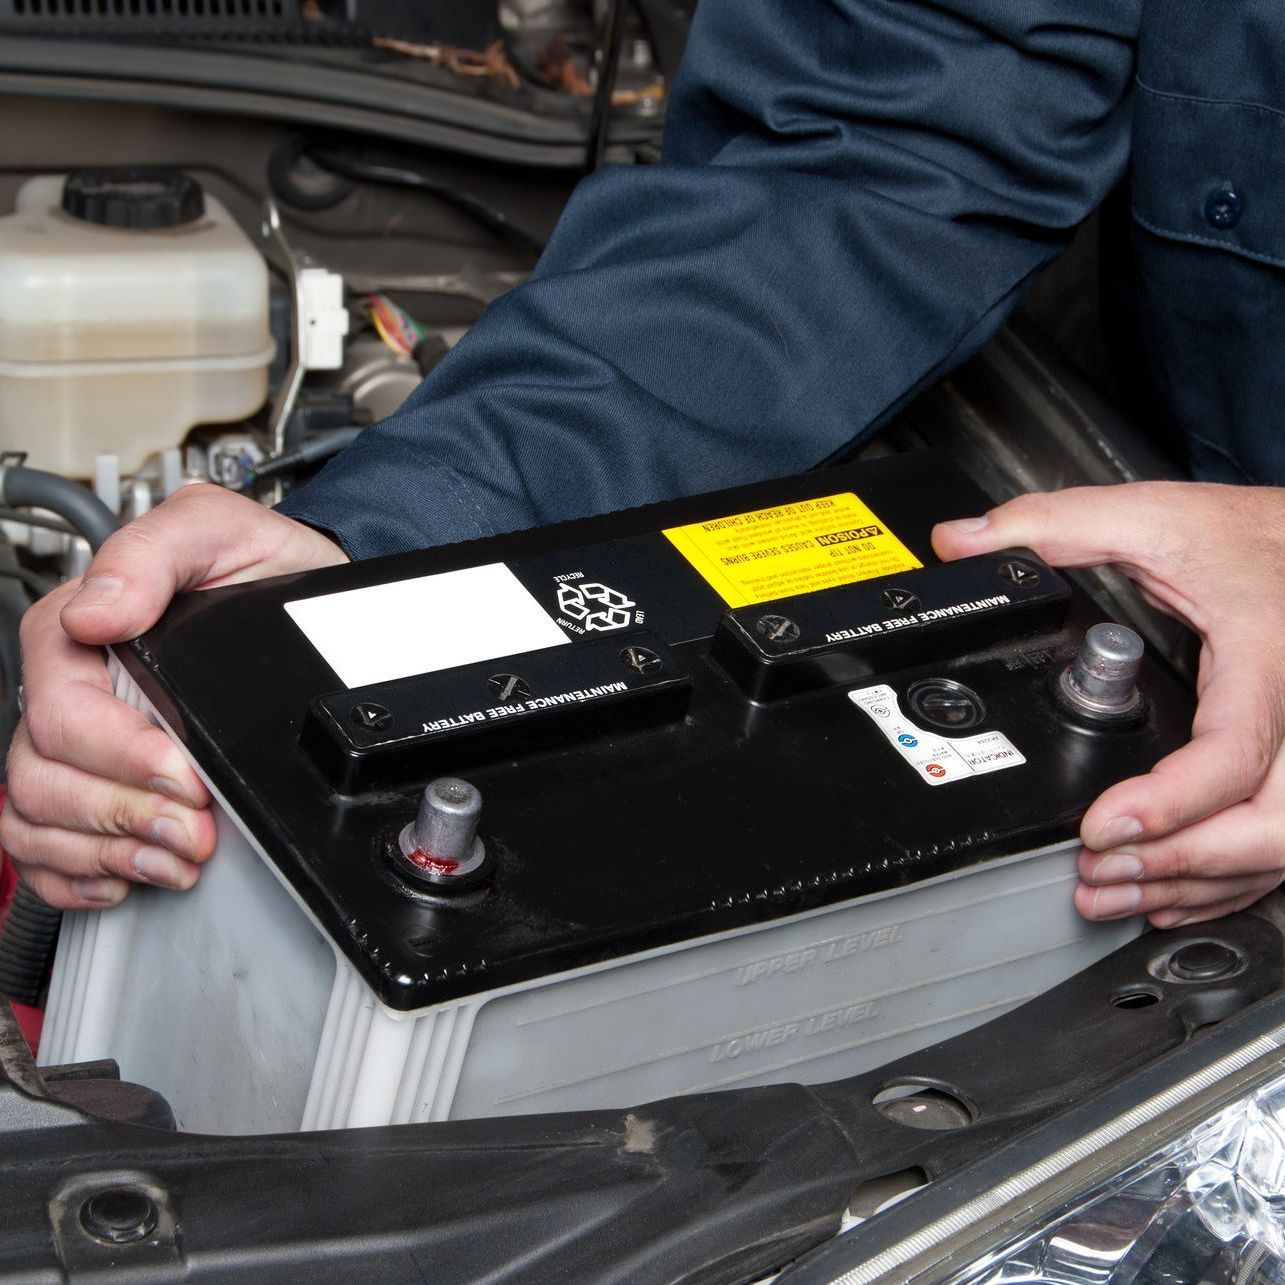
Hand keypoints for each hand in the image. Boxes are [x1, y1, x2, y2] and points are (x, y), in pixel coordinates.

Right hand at [2, 484, 347, 908]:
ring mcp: (81, 742)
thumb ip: (156, 552)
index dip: (119, 753)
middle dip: (123, 812)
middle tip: (194, 827)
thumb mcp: (223, 530)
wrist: (307, 603)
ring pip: (36, 817)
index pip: (59, 709)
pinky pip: (44, 847)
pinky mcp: (99, 782)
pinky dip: (78, 873)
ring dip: (108, 850)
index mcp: (80, 629)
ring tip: (177, 854)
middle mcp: (73, 688)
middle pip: (43, 774)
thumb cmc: (263, 568)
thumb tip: (100, 609)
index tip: (183, 773)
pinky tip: (128, 871)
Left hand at [933, 482, 1284, 928]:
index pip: (1234, 753)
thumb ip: (1055, 525)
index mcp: (1268, 660)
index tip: (1101, 825)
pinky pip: (1281, 846)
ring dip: (1192, 884)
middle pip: (1268, 826)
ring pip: (1277, 849)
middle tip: (1096, 870)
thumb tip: (961, 543)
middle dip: (1176, 864)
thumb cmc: (1249, 539)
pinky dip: (1225, 880)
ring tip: (1112, 892)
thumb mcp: (1153, 517)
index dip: (1170, 803)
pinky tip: (1170, 895)